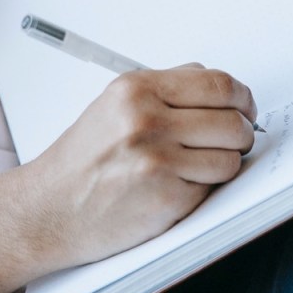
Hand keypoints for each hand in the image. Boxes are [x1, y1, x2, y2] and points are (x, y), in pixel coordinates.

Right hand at [22, 65, 256, 272]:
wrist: (49, 208)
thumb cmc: (81, 162)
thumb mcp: (113, 107)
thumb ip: (164, 92)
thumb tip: (219, 89)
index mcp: (135, 90)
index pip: (218, 83)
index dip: (241, 99)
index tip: (243, 109)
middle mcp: (146, 120)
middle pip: (233, 121)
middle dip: (239, 134)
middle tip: (228, 142)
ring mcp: (157, 160)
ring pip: (231, 158)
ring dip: (223, 165)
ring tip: (195, 168)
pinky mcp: (166, 197)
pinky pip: (214, 188)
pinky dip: (203, 189)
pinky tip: (176, 187)